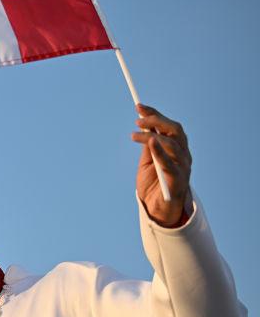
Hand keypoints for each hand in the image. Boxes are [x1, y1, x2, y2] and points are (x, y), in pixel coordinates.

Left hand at [131, 103, 191, 226]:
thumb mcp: (147, 162)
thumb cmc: (153, 184)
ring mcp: (183, 167)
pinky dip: (160, 152)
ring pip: (173, 144)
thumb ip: (148, 147)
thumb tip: (143, 128)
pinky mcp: (179, 180)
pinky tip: (150, 143)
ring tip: (134, 135)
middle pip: (175, 131)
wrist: (156, 209)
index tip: (139, 106)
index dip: (155, 114)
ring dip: (152, 136)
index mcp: (176, 148)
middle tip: (137, 120)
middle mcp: (183, 155)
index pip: (169, 126)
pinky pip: (171, 164)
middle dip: (156, 121)